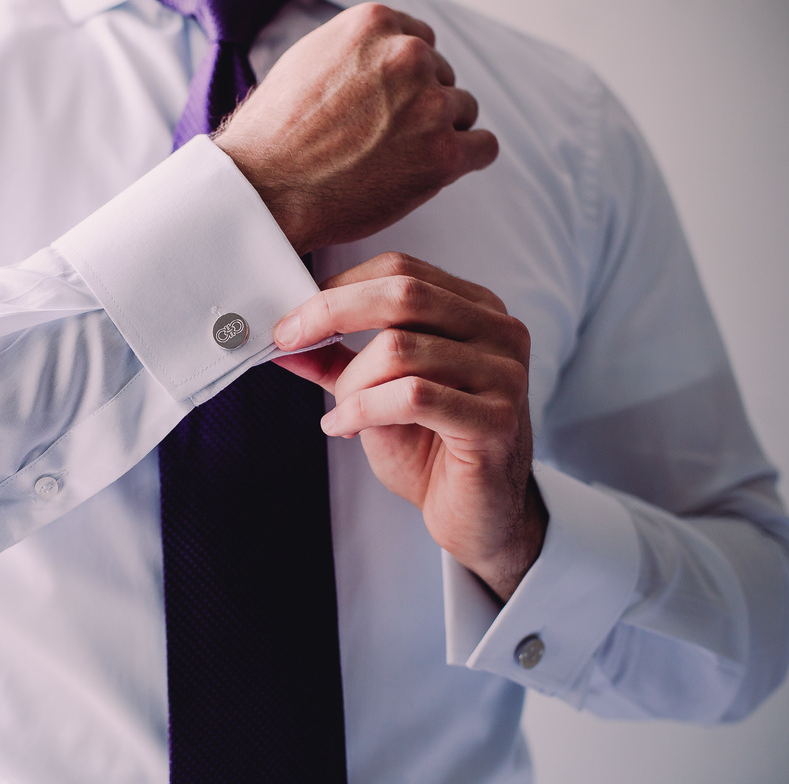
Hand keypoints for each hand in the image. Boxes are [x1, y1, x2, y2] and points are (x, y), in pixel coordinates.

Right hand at [213, 3, 498, 253]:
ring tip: (394, 162)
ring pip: (463, 111)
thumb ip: (355, 52)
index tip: (389, 104)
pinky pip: (483, 148)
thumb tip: (379, 58)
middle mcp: (407, 56)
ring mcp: (429, 105)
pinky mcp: (443, 154)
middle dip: (419, 107)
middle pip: (442, 77)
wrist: (265, 191)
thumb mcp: (307, 60)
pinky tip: (433, 172)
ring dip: (438, 135)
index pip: (420, 41)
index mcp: (374, 25)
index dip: (404, 80)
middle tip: (383, 141)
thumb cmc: (273, 137)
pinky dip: (465, 160)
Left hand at [272, 253, 545, 600]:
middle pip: (403, 294)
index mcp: (476, 310)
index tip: (291, 318)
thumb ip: (336, 359)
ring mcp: (504, 375)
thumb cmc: (430, 450)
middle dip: (332, 313)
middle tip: (289, 339)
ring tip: (339, 413)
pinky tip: (345, 430)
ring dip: (351, 384)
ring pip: (400, 349)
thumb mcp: (374, 392)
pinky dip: (362, 411)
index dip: (339, 288)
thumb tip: (283, 336)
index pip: (401, 270)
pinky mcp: (496, 420)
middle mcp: (499, 332)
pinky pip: (413, 397)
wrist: (476, 517)